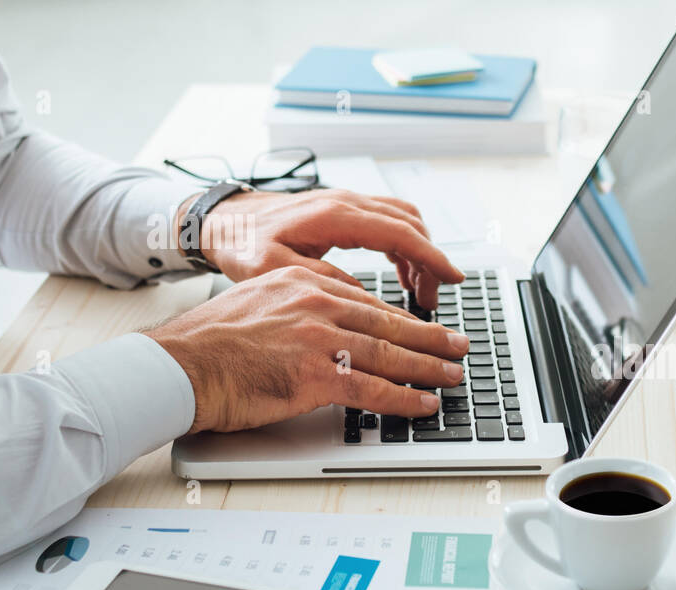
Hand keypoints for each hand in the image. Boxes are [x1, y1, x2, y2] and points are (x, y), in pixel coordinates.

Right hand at [143, 266, 468, 433]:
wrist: (177, 366)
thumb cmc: (208, 345)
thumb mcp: (258, 303)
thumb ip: (297, 308)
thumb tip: (326, 327)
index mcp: (304, 281)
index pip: (367, 302)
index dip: (402, 320)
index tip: (423, 328)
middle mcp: (317, 303)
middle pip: (389, 323)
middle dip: (431, 338)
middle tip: (459, 346)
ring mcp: (320, 337)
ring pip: (391, 354)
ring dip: (429, 367)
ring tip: (453, 375)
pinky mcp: (317, 374)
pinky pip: (375, 389)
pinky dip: (406, 399)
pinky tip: (425, 404)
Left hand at [176, 188, 463, 308]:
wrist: (221, 220)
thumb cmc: (241, 244)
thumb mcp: (274, 270)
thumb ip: (321, 281)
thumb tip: (362, 297)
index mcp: (335, 216)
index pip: (400, 233)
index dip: (432, 257)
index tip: (453, 279)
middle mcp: (346, 202)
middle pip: (410, 225)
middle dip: (430, 262)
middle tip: (432, 300)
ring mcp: (347, 202)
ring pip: (403, 220)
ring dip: (419, 253)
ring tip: (420, 293)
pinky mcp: (344, 209)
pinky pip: (389, 221)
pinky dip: (405, 246)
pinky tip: (402, 274)